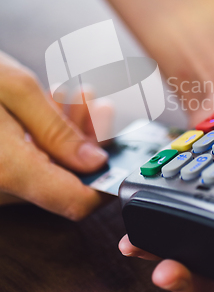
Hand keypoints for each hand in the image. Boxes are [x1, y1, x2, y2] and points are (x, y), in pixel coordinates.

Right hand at [0, 50, 109, 219]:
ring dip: (71, 133)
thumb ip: (57, 130)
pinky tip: (54, 105)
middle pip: (66, 180)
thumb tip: (94, 161)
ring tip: (78, 96)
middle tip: (98, 105)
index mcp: (10, 169)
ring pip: (50, 168)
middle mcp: (0, 185)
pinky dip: (48, 136)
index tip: (123, 157)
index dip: (106, 184)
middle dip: (90, 141)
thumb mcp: (15, 89)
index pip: (75, 203)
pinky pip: (29, 161)